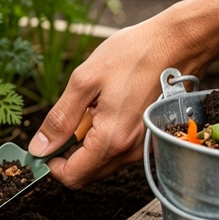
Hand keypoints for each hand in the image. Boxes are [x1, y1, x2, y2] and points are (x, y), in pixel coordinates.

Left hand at [28, 20, 183, 188]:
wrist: (178, 43)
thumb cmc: (134, 55)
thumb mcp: (84, 81)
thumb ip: (60, 119)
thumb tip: (39, 147)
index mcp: (112, 140)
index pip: (72, 177)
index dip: (51, 165)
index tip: (44, 144)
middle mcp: (130, 152)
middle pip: (86, 173)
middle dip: (70, 152)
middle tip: (73, 115)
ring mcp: (143, 147)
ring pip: (102, 161)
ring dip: (88, 141)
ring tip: (95, 106)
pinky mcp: (150, 139)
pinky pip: (118, 149)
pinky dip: (106, 135)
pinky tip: (111, 106)